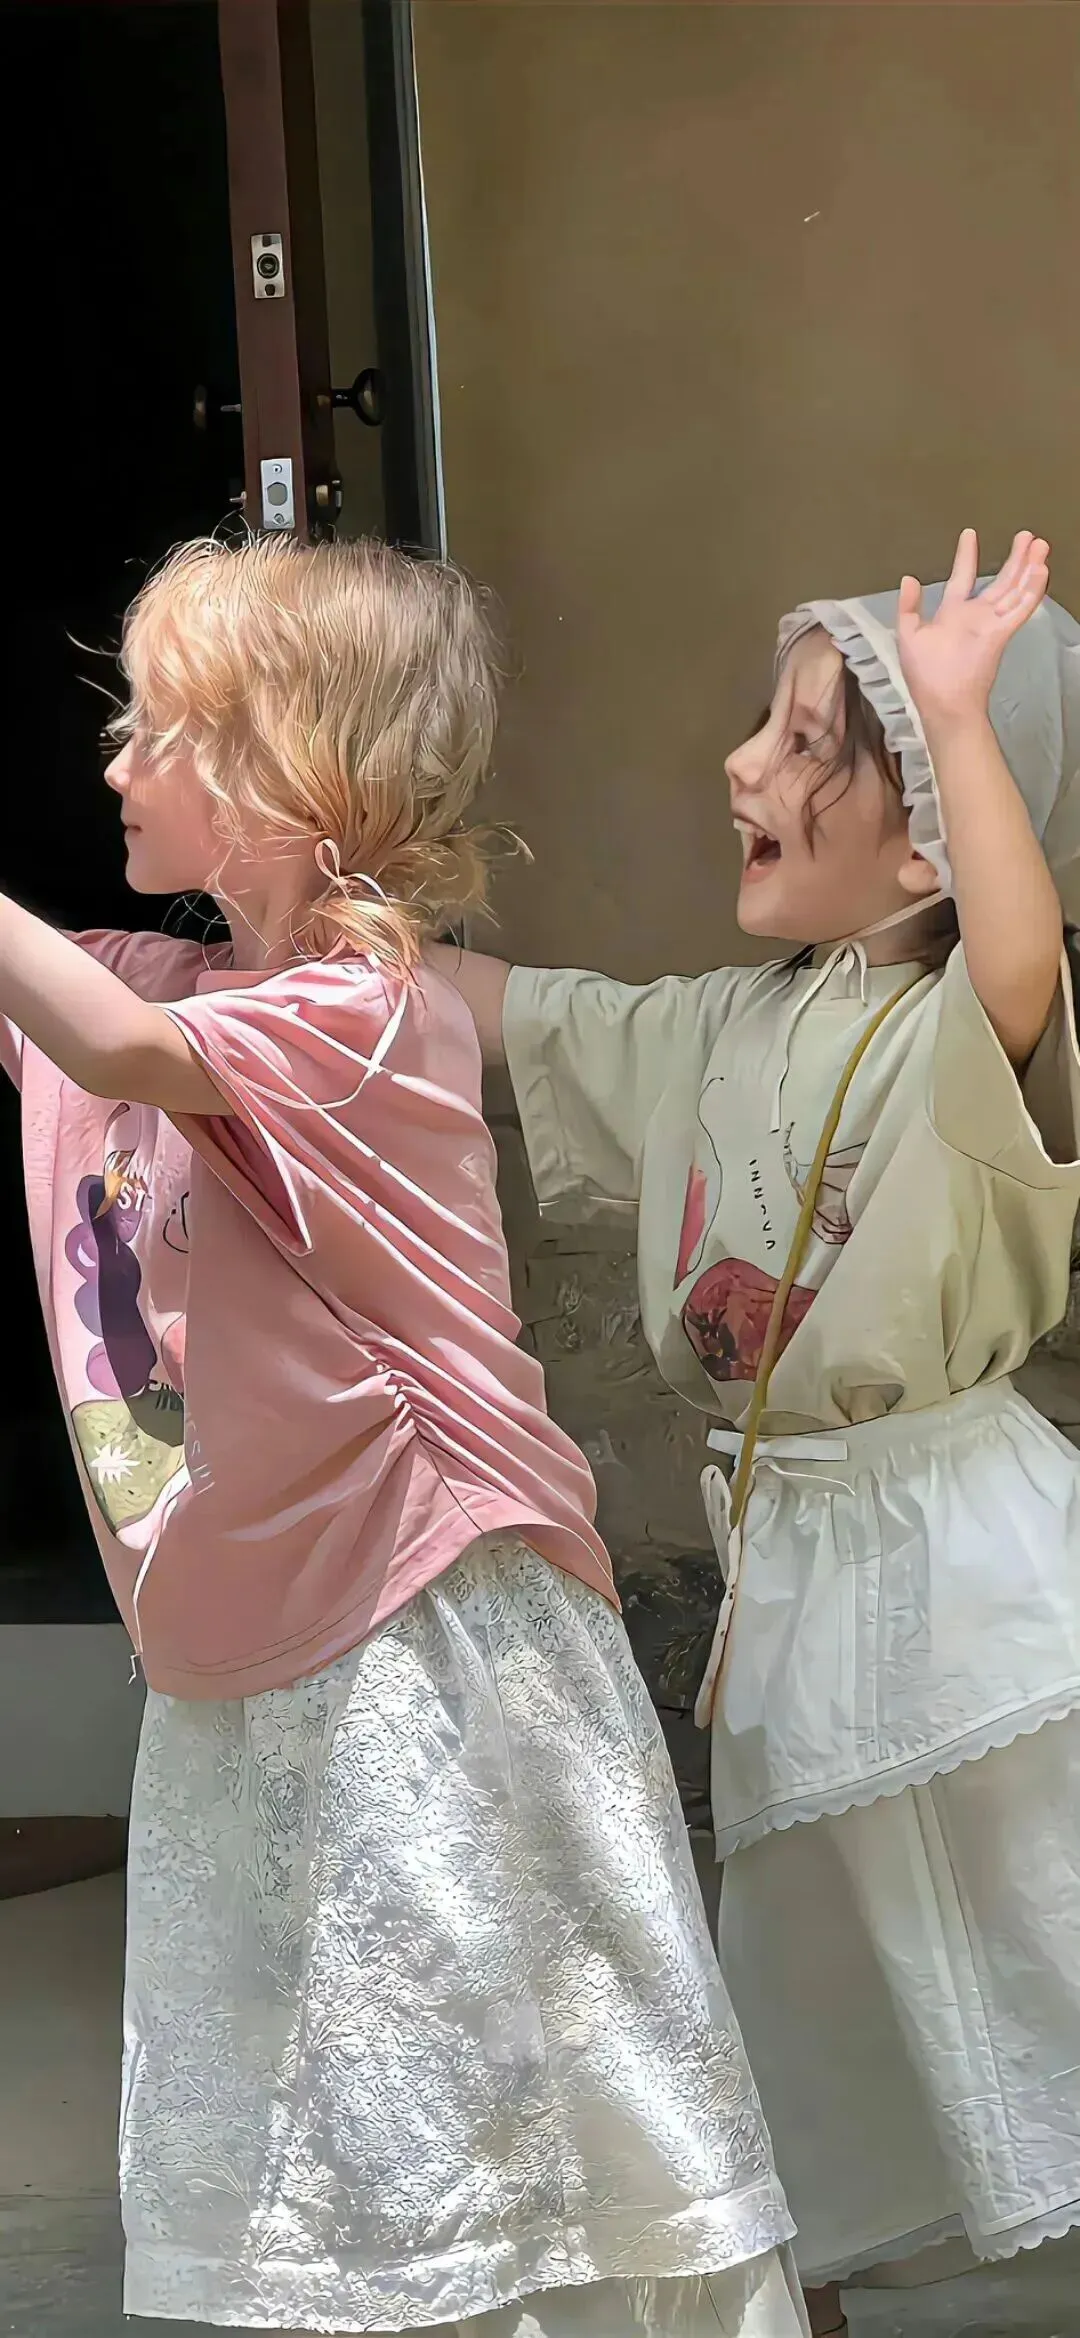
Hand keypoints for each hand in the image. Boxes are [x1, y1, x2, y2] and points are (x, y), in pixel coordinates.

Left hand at [896, 527, 1048, 732]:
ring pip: (1015, 590)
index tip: (970, 534)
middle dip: (1014, 559)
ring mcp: (991, 624)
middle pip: (1000, 581)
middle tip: (1027, 536)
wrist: (942, 703)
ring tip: (1040, 545)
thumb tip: (909, 578)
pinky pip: (1020, 609)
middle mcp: (975, 616)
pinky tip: (1041, 570)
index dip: (966, 556)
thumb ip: (909, 607)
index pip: (962, 577)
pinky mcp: (1001, 634)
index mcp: (952, 613)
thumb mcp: (908, 635)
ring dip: (1028, 568)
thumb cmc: (924, 675)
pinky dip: (1032, 590)